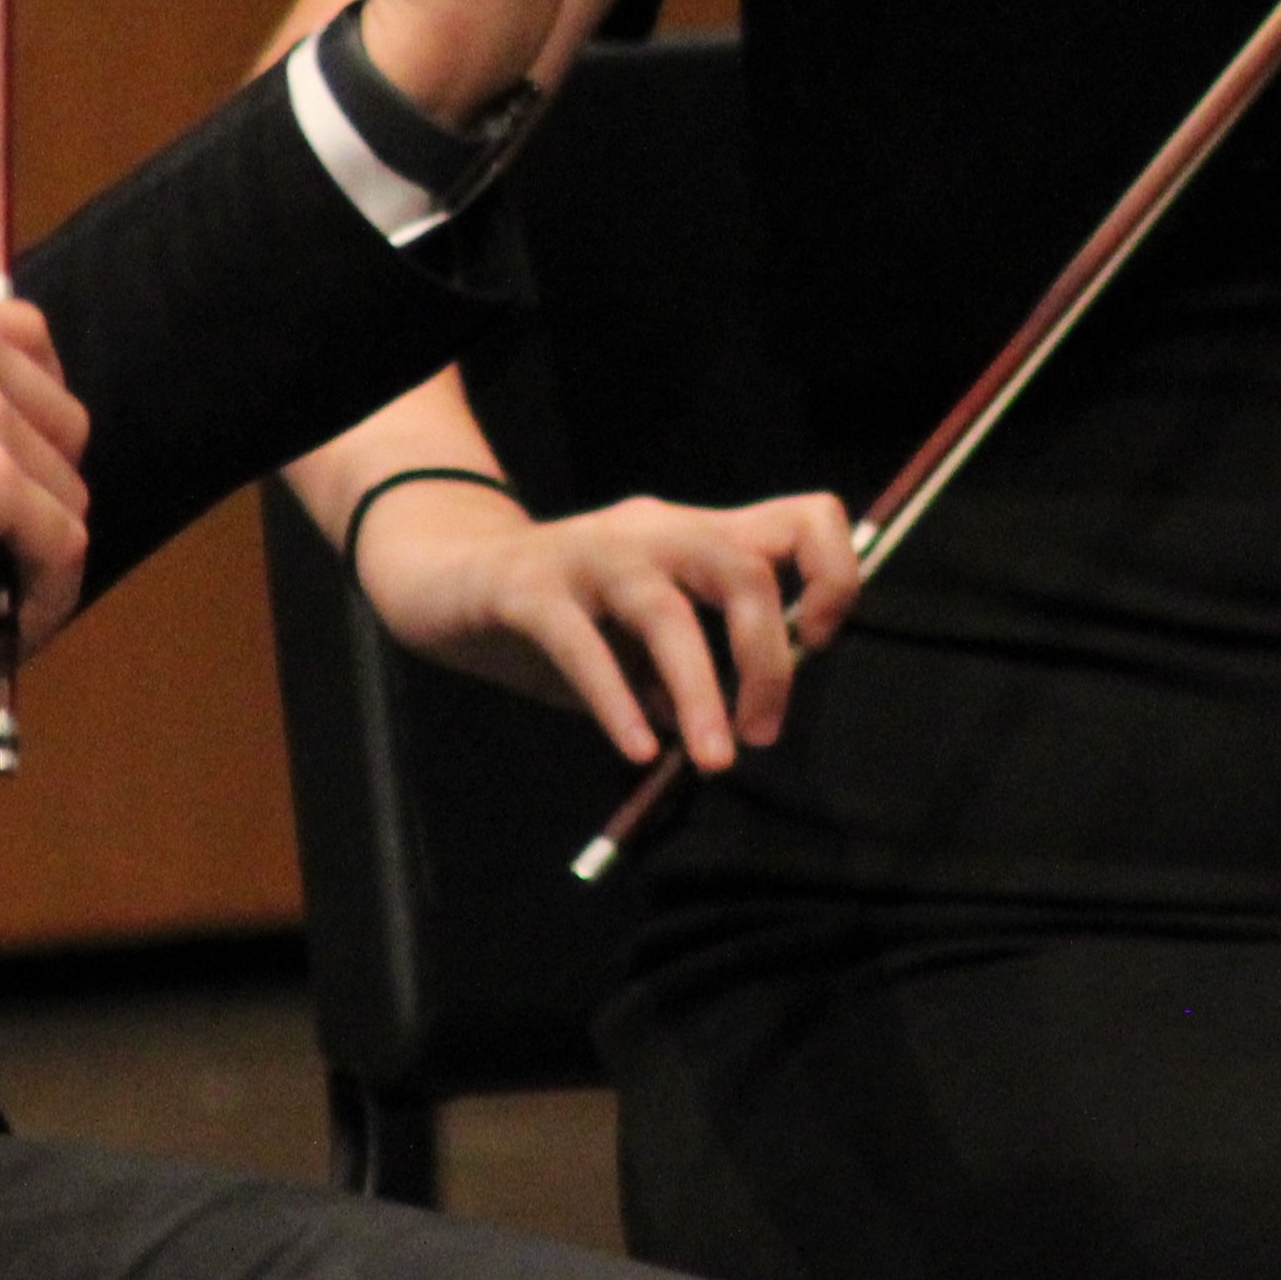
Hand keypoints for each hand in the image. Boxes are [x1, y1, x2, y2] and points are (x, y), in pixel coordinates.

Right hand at [0, 277, 91, 654]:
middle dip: (47, 472)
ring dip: (48, 537)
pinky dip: (51, 590)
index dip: (38, 400)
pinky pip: (59, 543)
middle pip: (61, 416)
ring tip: (17, 584)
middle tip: (12, 521)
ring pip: (65, 485)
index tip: (18, 442)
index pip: (30, 338)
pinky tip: (22, 623)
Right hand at [346, 477, 861, 772]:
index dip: (833, 576)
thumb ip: (690, 668)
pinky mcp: (527, 588)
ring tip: (712, 761)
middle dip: (766, 659)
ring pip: (665, 610)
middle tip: (758, 735)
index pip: (803, 519)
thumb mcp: (643, 639)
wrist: (447, 580)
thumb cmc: (565, 617)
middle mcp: (653, 530)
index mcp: (697, 534)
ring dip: (700, 691)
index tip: (816, 645)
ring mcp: (588, 554)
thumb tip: (733, 731)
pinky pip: (579, 644)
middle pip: (742, 567)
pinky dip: (616, 701)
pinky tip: (634, 750)